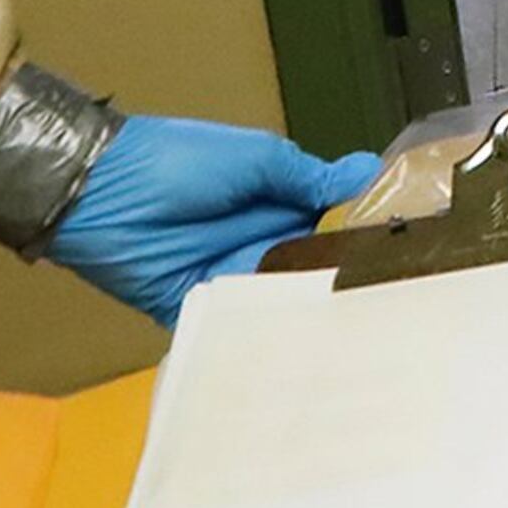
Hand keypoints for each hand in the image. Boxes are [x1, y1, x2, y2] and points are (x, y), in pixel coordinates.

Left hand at [37, 115, 384, 328]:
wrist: (104, 192)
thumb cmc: (177, 161)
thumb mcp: (255, 158)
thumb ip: (308, 177)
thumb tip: (368, 173)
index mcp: (277, 202)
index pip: (332, 225)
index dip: (363, 238)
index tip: (402, 251)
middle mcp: (261, 242)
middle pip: (315, 269)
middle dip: (342, 283)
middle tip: (386, 302)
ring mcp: (233, 278)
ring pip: (284, 301)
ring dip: (308, 311)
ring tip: (351, 331)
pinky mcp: (204, 309)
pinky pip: (240, 328)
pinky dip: (262, 336)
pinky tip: (296, 349)